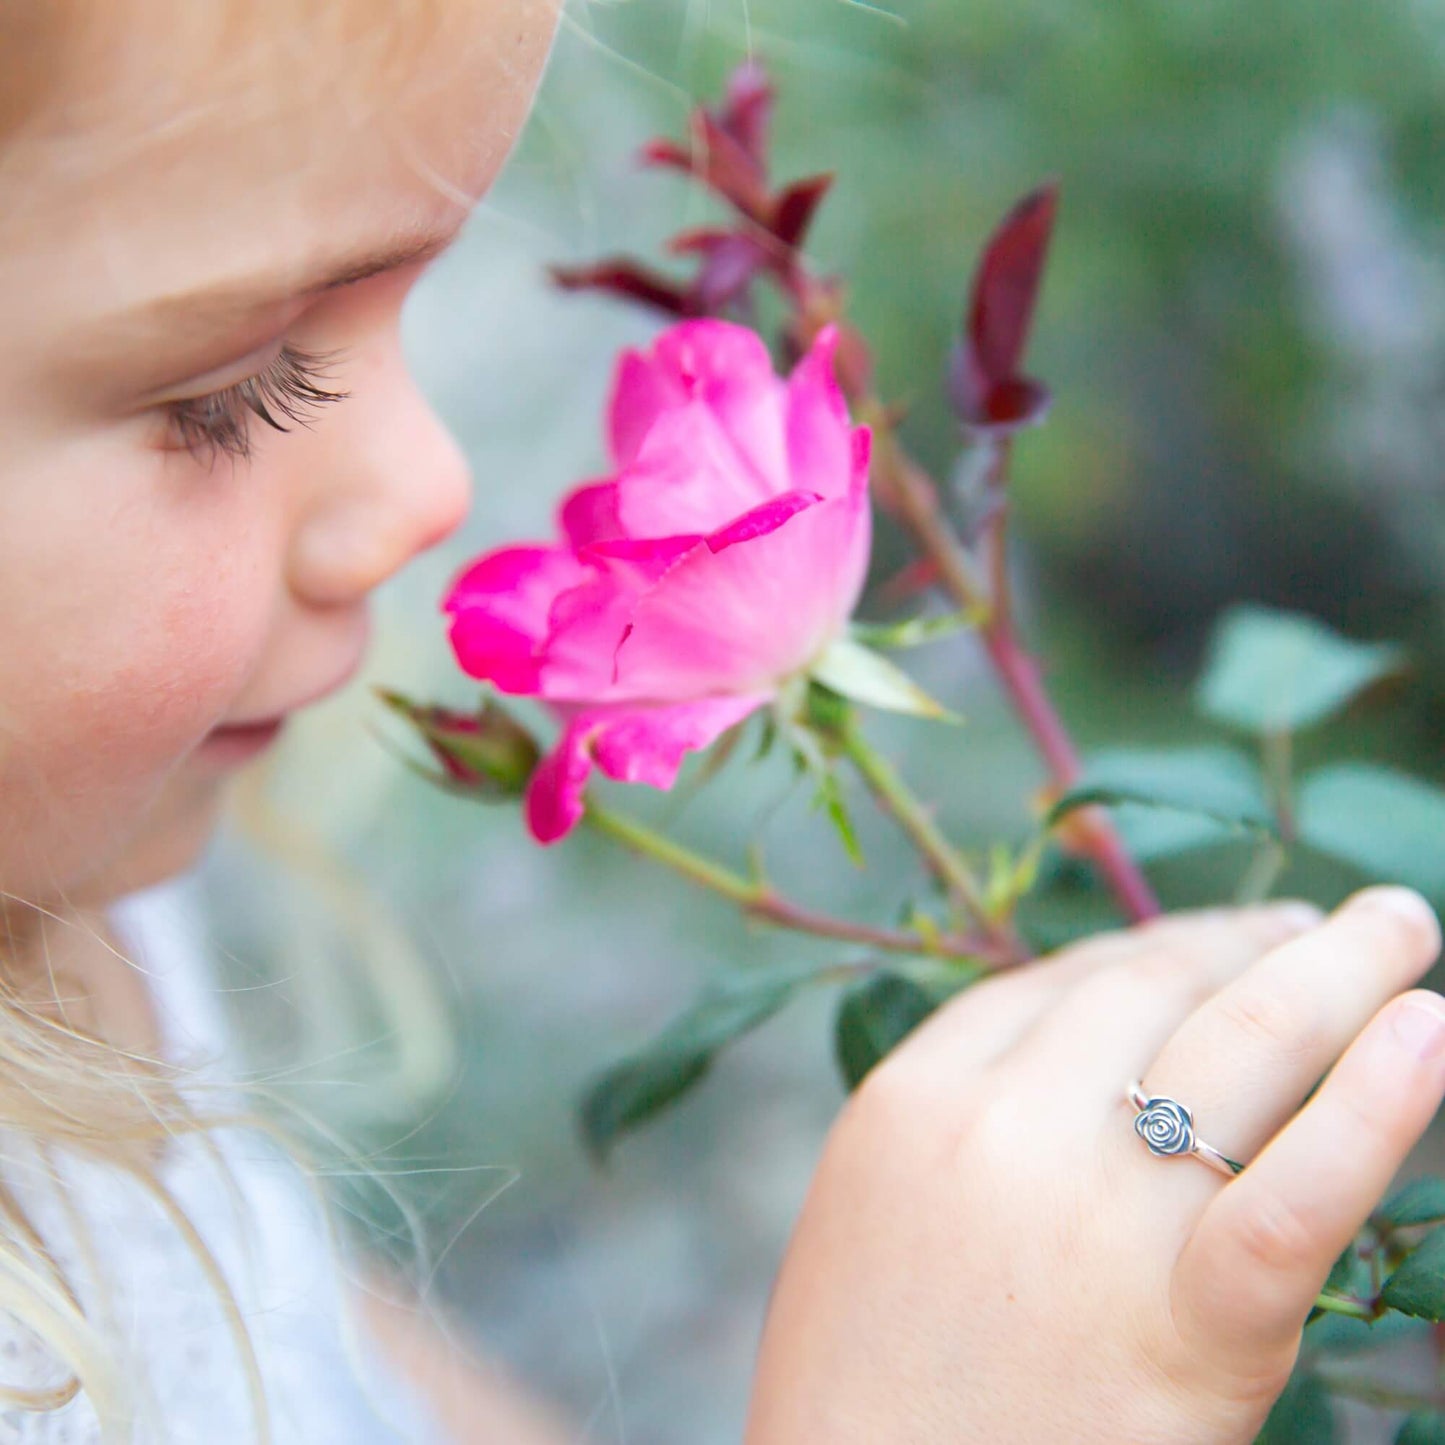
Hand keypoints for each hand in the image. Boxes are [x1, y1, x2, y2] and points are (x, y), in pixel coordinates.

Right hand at [745, 889, 1444, 1443]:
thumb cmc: (867, 1388)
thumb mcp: (874, 1214)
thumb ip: (959, 1118)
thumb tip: (1080, 1057)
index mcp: (913, 1098)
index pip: (1066, 982)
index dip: (1162, 942)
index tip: (1222, 933)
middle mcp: (1000, 1129)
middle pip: (1158, 990)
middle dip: (1253, 940)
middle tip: (1328, 921)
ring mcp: (1091, 1219)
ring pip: (1241, 1048)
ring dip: (1339, 969)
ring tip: (1396, 925)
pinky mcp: (1189, 1329)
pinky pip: (1296, 1195)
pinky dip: (1376, 1107)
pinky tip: (1432, 1033)